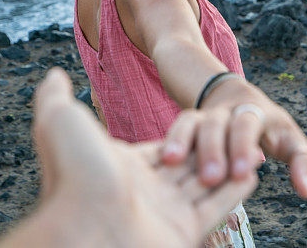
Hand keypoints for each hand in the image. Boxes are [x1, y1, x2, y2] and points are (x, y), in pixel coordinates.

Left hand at [0, 67, 258, 247]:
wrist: (86, 230)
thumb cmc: (73, 174)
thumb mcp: (60, 120)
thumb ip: (56, 96)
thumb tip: (53, 74)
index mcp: (123, 167)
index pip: (164, 147)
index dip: (186, 135)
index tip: (207, 121)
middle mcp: (145, 191)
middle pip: (188, 165)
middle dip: (214, 150)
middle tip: (238, 132)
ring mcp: (165, 214)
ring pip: (205, 185)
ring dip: (229, 165)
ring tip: (253, 150)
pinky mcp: (185, 231)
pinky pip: (217, 207)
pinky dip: (236, 190)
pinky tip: (251, 174)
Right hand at [161, 77, 306, 199]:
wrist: (234, 96)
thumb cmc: (269, 129)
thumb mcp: (289, 139)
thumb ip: (302, 162)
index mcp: (257, 113)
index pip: (250, 125)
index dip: (244, 147)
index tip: (243, 174)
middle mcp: (230, 111)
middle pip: (221, 123)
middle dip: (216, 148)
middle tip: (213, 177)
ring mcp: (209, 115)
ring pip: (196, 122)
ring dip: (186, 142)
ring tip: (175, 164)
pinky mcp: (190, 121)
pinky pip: (179, 125)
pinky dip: (172, 139)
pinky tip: (165, 159)